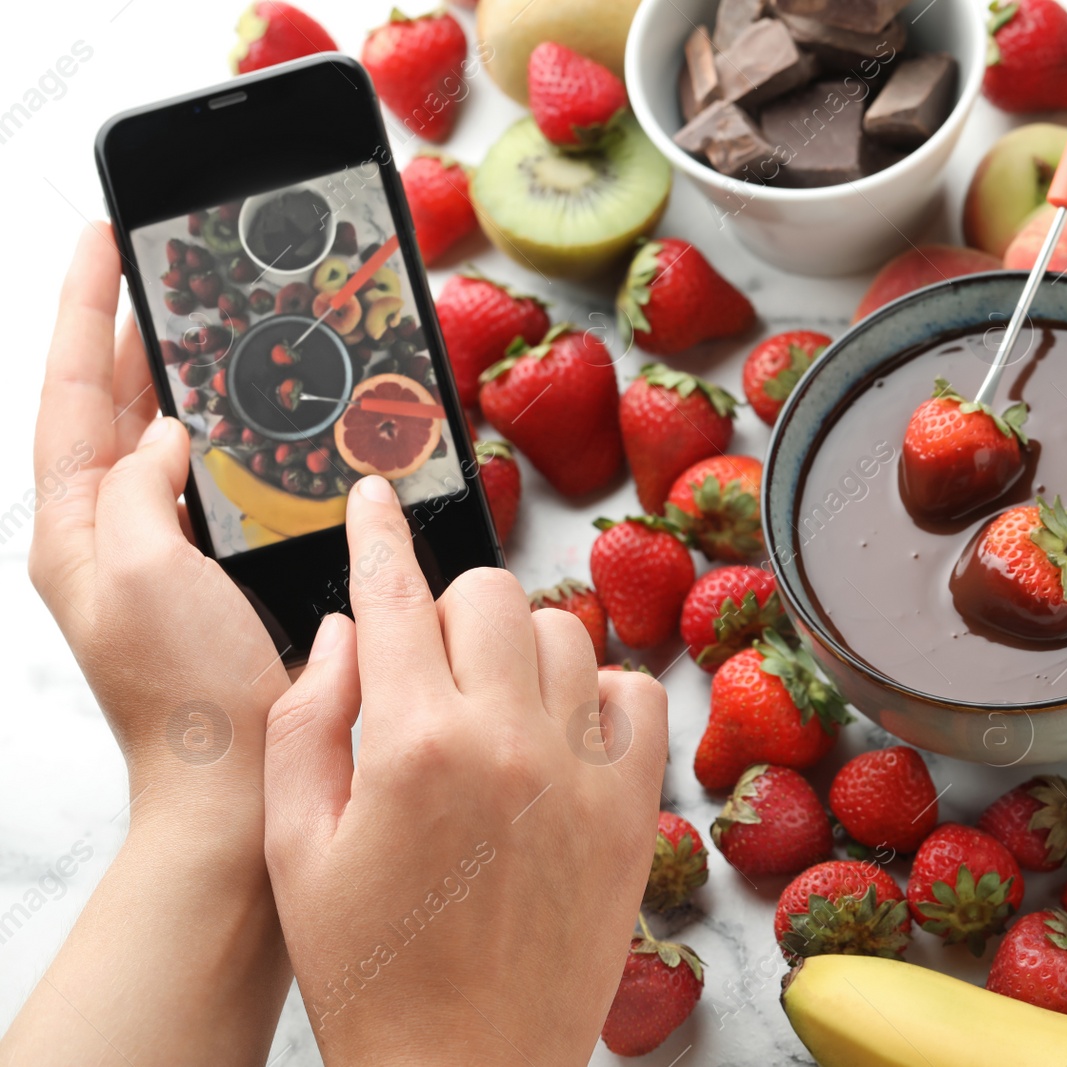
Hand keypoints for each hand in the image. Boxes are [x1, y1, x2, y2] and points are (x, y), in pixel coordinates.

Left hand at [4, 223, 290, 1064]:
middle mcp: (112, 535)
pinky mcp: (217, 573)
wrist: (235, 783)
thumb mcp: (141, 573)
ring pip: (167, 439)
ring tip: (214, 322)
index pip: (71, 394)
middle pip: (112, 405)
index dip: (87, 311)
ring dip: (188, 379)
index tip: (105, 240)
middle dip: (135, 330)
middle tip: (168, 267)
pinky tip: (265, 418)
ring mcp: (164, 554)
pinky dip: (233, 438)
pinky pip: (217, 483)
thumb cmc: (186, 696)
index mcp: (76, 530)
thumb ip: (138, 487)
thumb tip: (166, 434)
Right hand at [264, 475, 667, 1065]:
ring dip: (522, 648)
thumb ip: (308, 722)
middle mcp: (507, 741)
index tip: (377, 495)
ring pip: (565, 634)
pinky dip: (601, 692)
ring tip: (492, 704)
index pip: (395, 594)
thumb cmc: (370, 969)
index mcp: (410, 745)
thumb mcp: (295, 849)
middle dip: (449, 609)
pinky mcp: (632, 811)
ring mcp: (582, 774)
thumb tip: (349, 626)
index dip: (378, 532)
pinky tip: (564, 730)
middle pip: (490, 596)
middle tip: (429, 662)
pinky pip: (638, 694)